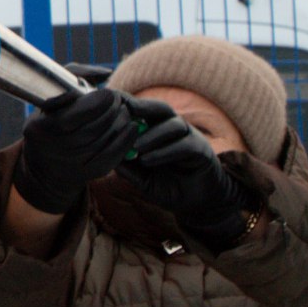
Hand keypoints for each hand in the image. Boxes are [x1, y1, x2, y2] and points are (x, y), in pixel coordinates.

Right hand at [10, 87, 137, 215]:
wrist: (45, 167)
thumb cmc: (51, 120)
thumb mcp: (52, 96)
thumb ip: (76, 75)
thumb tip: (106, 73)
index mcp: (41, 128)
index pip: (75, 114)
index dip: (98, 102)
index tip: (109, 92)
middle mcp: (54, 149)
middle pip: (93, 128)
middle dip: (112, 110)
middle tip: (120, 99)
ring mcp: (72, 164)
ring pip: (105, 141)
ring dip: (120, 122)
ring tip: (124, 111)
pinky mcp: (89, 174)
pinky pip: (113, 156)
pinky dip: (126, 140)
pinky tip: (131, 127)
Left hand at [117, 94, 255, 238]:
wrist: (196, 203)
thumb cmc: (167, 186)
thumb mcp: (142, 178)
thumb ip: (127, 167)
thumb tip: (105, 155)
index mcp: (158, 130)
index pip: (143, 111)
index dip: (127, 104)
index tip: (108, 103)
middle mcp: (174, 129)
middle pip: (160, 108)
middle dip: (141, 107)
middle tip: (123, 110)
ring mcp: (190, 137)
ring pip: (173, 125)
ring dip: (151, 135)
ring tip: (135, 148)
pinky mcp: (202, 151)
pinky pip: (184, 145)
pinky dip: (165, 152)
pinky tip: (148, 161)